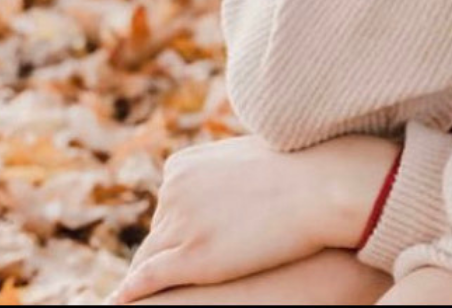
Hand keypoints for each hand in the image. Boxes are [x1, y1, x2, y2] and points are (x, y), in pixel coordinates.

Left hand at [109, 133, 400, 303]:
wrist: (326, 184)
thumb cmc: (303, 169)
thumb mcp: (251, 158)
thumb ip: (226, 173)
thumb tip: (229, 184)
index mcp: (180, 165)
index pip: (169, 205)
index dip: (186, 226)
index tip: (205, 237)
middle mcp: (171, 191)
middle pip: (159, 232)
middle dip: (175, 248)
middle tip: (198, 261)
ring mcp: (180, 224)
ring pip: (151, 258)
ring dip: (159, 273)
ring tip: (168, 290)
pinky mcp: (192, 257)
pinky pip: (147, 279)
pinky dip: (133, 292)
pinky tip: (125, 301)